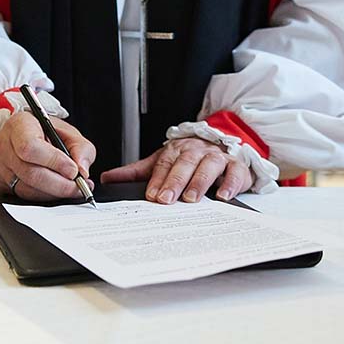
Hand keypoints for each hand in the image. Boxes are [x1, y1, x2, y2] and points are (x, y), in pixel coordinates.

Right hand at [0, 111, 94, 200]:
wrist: (26, 136)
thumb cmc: (46, 132)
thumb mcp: (68, 132)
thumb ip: (80, 148)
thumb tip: (82, 171)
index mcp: (19, 125)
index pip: (30, 147)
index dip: (54, 161)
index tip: (73, 170)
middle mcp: (4, 145)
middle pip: (30, 173)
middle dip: (59, 184)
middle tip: (79, 186)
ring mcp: (0, 166)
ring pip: (27, 189)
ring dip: (54, 193)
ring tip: (72, 188)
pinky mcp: (2, 183)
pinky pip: (24, 197)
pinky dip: (45, 197)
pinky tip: (57, 191)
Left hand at [100, 137, 251, 202]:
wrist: (219, 144)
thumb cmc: (187, 158)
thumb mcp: (161, 161)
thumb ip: (136, 171)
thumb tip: (107, 178)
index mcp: (176, 150)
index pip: (164, 164)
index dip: (157, 179)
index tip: (152, 196)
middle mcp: (195, 151)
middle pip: (184, 164)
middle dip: (175, 181)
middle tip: (166, 199)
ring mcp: (217, 157)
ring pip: (208, 166)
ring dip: (199, 182)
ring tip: (191, 198)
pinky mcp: (236, 166)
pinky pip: (235, 173)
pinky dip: (230, 184)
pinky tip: (223, 196)